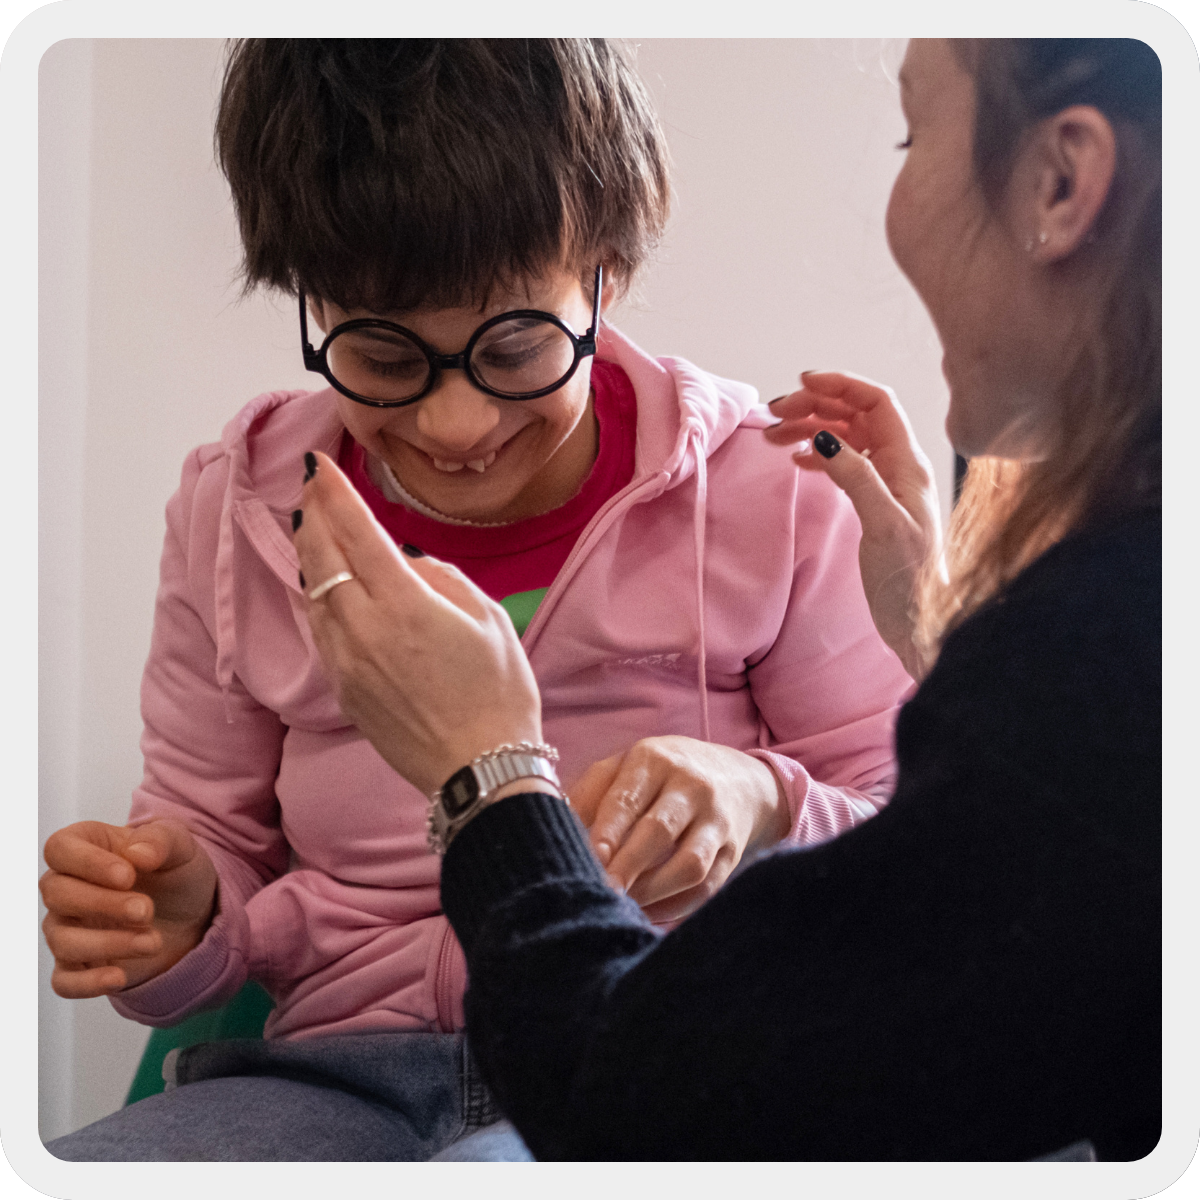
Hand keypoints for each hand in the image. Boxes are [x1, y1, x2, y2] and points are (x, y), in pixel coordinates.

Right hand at [40, 819, 217, 996]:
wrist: (192, 914)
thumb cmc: (175, 871)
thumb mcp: (180, 846)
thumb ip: (160, 840)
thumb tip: (137, 854)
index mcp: (86, 846)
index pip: (59, 849)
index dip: (88, 863)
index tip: (127, 876)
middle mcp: (67, 886)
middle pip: (57, 895)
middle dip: (104, 905)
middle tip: (146, 910)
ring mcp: (68, 927)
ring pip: (62, 940)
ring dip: (109, 943)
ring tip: (153, 941)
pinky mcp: (78, 965)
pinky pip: (64, 981)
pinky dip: (88, 983)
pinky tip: (119, 977)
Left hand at [294, 452, 542, 796]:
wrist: (480, 770)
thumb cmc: (499, 694)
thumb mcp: (489, 620)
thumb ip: (442, 578)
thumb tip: (407, 562)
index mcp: (406, 605)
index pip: (356, 534)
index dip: (333, 495)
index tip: (318, 466)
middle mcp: (365, 629)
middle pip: (323, 558)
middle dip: (314, 515)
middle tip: (310, 487)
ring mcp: (348, 662)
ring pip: (314, 594)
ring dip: (310, 555)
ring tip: (312, 527)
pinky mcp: (344, 689)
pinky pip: (320, 630)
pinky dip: (318, 597)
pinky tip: (324, 584)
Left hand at [568, 737, 788, 923]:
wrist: (736, 777)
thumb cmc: (662, 775)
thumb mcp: (628, 766)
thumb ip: (592, 791)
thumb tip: (558, 826)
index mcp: (654, 761)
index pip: (628, 798)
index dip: (608, 832)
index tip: (590, 860)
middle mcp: (690, 787)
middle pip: (659, 831)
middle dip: (628, 867)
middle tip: (602, 892)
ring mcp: (717, 820)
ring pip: (690, 864)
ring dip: (654, 892)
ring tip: (624, 906)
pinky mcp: (734, 852)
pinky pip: (708, 887)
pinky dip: (676, 907)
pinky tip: (650, 915)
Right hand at [764, 371, 941, 678]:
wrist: (922, 622)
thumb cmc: (909, 581)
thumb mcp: (882, 526)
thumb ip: (856, 477)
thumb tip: (824, 437)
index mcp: (907, 463)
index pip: (875, 403)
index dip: (840, 385)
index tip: (801, 383)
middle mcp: (900, 466)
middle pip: (856, 415)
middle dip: (816, 406)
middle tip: (775, 415)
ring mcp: (888, 484)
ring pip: (846, 438)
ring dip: (811, 430)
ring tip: (773, 437)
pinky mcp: (875, 504)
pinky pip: (844, 464)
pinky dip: (817, 456)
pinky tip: (796, 461)